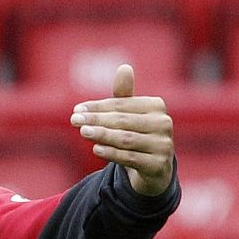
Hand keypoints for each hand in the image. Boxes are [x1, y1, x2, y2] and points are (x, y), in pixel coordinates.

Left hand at [71, 64, 174, 197]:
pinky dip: (112, 153)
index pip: (122, 105)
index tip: (76, 109)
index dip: (98, 107)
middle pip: (123, 121)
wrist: (154, 170)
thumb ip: (124, 96)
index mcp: (156, 106)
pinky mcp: (158, 165)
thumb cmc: (138, 135)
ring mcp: (163, 145)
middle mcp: (163, 123)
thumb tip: (124, 67)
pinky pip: (130, 157)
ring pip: (126, 139)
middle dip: (96, 119)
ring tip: (83, 131)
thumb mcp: (130, 116)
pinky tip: (96, 148)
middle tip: (74, 120)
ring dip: (102, 134)